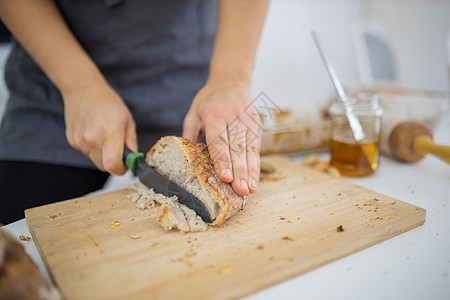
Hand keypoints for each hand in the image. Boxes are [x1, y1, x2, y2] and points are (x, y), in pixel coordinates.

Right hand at [63, 82, 136, 174]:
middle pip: (104, 167)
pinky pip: (86, 152)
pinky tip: (94, 133)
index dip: (121, 169)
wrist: (83, 90)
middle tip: (118, 150)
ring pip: (95, 160)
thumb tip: (134, 160)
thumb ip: (131, 143)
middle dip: (113, 163)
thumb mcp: (128, 121)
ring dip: (102, 154)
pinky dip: (92, 148)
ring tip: (105, 136)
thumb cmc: (108, 103)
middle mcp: (92, 139)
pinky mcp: (72, 141)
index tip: (126, 164)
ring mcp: (80, 141)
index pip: (112, 165)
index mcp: (110, 132)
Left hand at [183, 78, 261, 195]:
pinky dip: (256, 165)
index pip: (219, 140)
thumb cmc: (209, 100)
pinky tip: (255, 180)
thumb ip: (189, 136)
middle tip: (241, 190)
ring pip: (250, 149)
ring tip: (250, 190)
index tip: (225, 177)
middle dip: (240, 171)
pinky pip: (256, 147)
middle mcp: (233, 117)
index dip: (222, 160)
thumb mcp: (193, 113)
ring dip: (251, 172)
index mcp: (214, 114)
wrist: (231, 80)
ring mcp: (247, 121)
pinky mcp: (256, 124)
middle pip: (237, 148)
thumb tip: (186, 160)